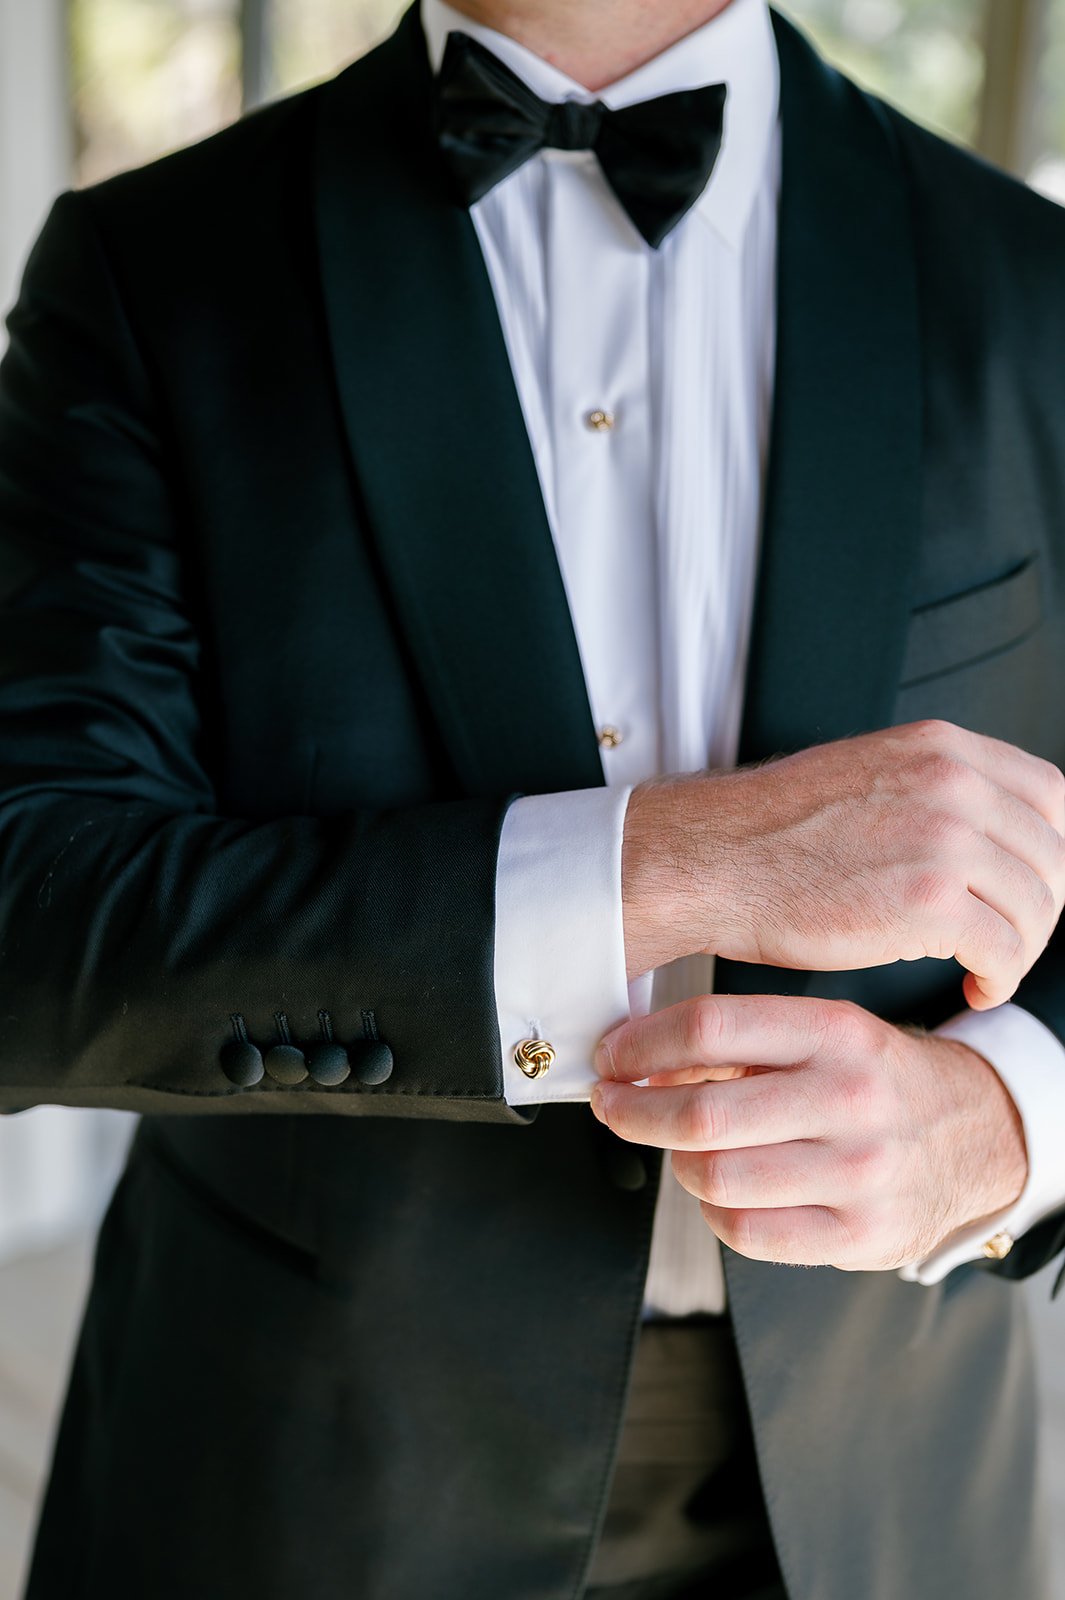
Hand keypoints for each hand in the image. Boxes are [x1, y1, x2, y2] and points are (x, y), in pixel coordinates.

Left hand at [591, 993, 1027, 1270]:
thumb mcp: (822, 1033)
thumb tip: (639, 1060)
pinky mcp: (862, 1235)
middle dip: (634, 1112)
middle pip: (702, 1114)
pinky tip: (720, 1189)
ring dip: (677, 1162)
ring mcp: (860, 1173)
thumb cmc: (875, 1078)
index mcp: (836, 1033)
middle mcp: (852, 1099)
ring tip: (681, 1148)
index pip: (711, 1029)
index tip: (610, 1057)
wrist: (974, 1133)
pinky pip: (745, 1231)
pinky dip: (713, 1211)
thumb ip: (737, 1044)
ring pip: (715, 1176)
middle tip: (614, 1106)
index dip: (640, 1045)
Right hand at [622, 719, 1064, 1009]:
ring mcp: (944, 840)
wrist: (714, 860)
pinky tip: (971, 985)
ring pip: (1034, 906)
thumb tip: (981, 831)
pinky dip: (999, 977)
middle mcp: (952, 784)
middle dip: (1040, 908)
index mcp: (941, 748)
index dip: (1050, 848)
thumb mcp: (867, 776)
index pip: (1049, 794)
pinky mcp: (928, 903)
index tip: (1030, 884)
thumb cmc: (773, 835)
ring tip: (987, 969)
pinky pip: (1004, 948)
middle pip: (1050, 854)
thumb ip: (931, 791)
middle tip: (1010, 938)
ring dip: (1021, 948)